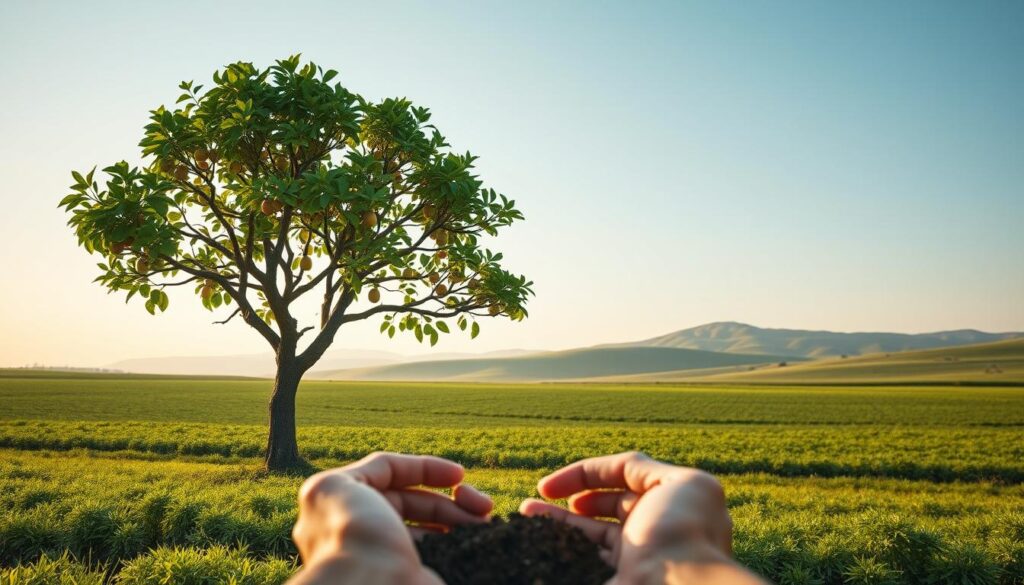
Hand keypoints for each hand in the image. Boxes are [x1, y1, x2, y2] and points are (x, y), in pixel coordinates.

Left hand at [289, 452, 492, 584]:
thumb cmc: (351, 536)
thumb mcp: (334, 487)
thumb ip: (357, 473)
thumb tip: (391, 472)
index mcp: (343, 513)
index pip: (388, 477)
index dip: (424, 469)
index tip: (459, 474)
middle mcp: (367, 537)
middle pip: (415, 504)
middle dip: (451, 499)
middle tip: (482, 504)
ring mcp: (391, 562)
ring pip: (433, 529)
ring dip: (463, 517)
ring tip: (486, 518)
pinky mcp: (413, 578)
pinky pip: (443, 553)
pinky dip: (464, 540)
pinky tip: (482, 534)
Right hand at [520, 451, 762, 583]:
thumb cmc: (683, 533)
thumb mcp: (681, 483)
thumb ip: (647, 469)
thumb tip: (621, 469)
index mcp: (672, 502)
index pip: (624, 476)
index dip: (587, 474)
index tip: (551, 484)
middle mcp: (653, 529)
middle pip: (605, 506)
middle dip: (570, 497)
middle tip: (541, 496)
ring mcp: (635, 558)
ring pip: (590, 534)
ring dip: (557, 522)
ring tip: (525, 512)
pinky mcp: (620, 579)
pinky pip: (586, 559)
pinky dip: (563, 545)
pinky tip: (536, 538)